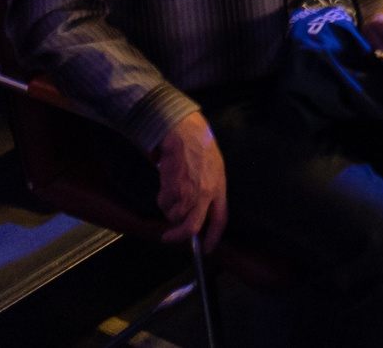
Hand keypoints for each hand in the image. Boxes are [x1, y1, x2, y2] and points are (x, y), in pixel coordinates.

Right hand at [151, 111, 228, 248]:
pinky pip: (163, 204)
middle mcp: (205, 194)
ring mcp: (188, 192)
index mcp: (219, 188)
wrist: (184, 133)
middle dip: (179, 237)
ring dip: (169, 210)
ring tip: (171, 193)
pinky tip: (166, 184)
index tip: (206, 249)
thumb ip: (211, 191)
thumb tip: (203, 213)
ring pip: (174, 216)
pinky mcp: (172, 189)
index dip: (213, 237)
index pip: (220, 220)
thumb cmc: (200, 148)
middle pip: (192, 227)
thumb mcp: (215, 170)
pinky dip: (162, 199)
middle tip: (169, 238)